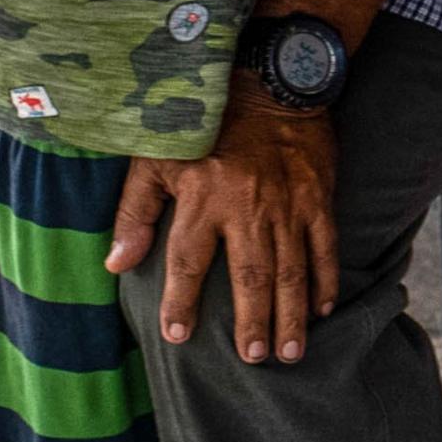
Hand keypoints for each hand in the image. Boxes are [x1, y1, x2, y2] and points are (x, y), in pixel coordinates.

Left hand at [112, 96, 340, 363]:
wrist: (270, 82)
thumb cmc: (205, 122)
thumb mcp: (156, 156)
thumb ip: (135, 211)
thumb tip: (115, 264)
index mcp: (205, 198)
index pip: (189, 262)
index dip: (181, 302)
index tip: (177, 337)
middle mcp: (249, 207)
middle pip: (251, 277)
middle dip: (252, 322)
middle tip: (254, 360)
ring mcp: (289, 205)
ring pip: (291, 271)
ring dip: (291, 315)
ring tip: (289, 353)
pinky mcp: (318, 198)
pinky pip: (325, 247)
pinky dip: (326, 281)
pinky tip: (323, 311)